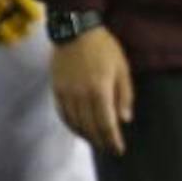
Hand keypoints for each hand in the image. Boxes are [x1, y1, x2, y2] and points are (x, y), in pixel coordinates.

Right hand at [52, 26, 132, 153]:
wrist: (76, 30)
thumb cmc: (104, 47)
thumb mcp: (122, 68)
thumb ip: (124, 96)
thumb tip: (124, 120)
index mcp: (99, 90)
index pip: (106, 124)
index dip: (112, 141)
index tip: (119, 150)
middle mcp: (81, 95)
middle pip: (90, 128)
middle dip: (101, 142)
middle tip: (110, 149)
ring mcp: (66, 93)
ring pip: (75, 124)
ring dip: (87, 136)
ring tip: (97, 141)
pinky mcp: (57, 89)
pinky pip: (63, 115)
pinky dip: (72, 126)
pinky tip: (80, 129)